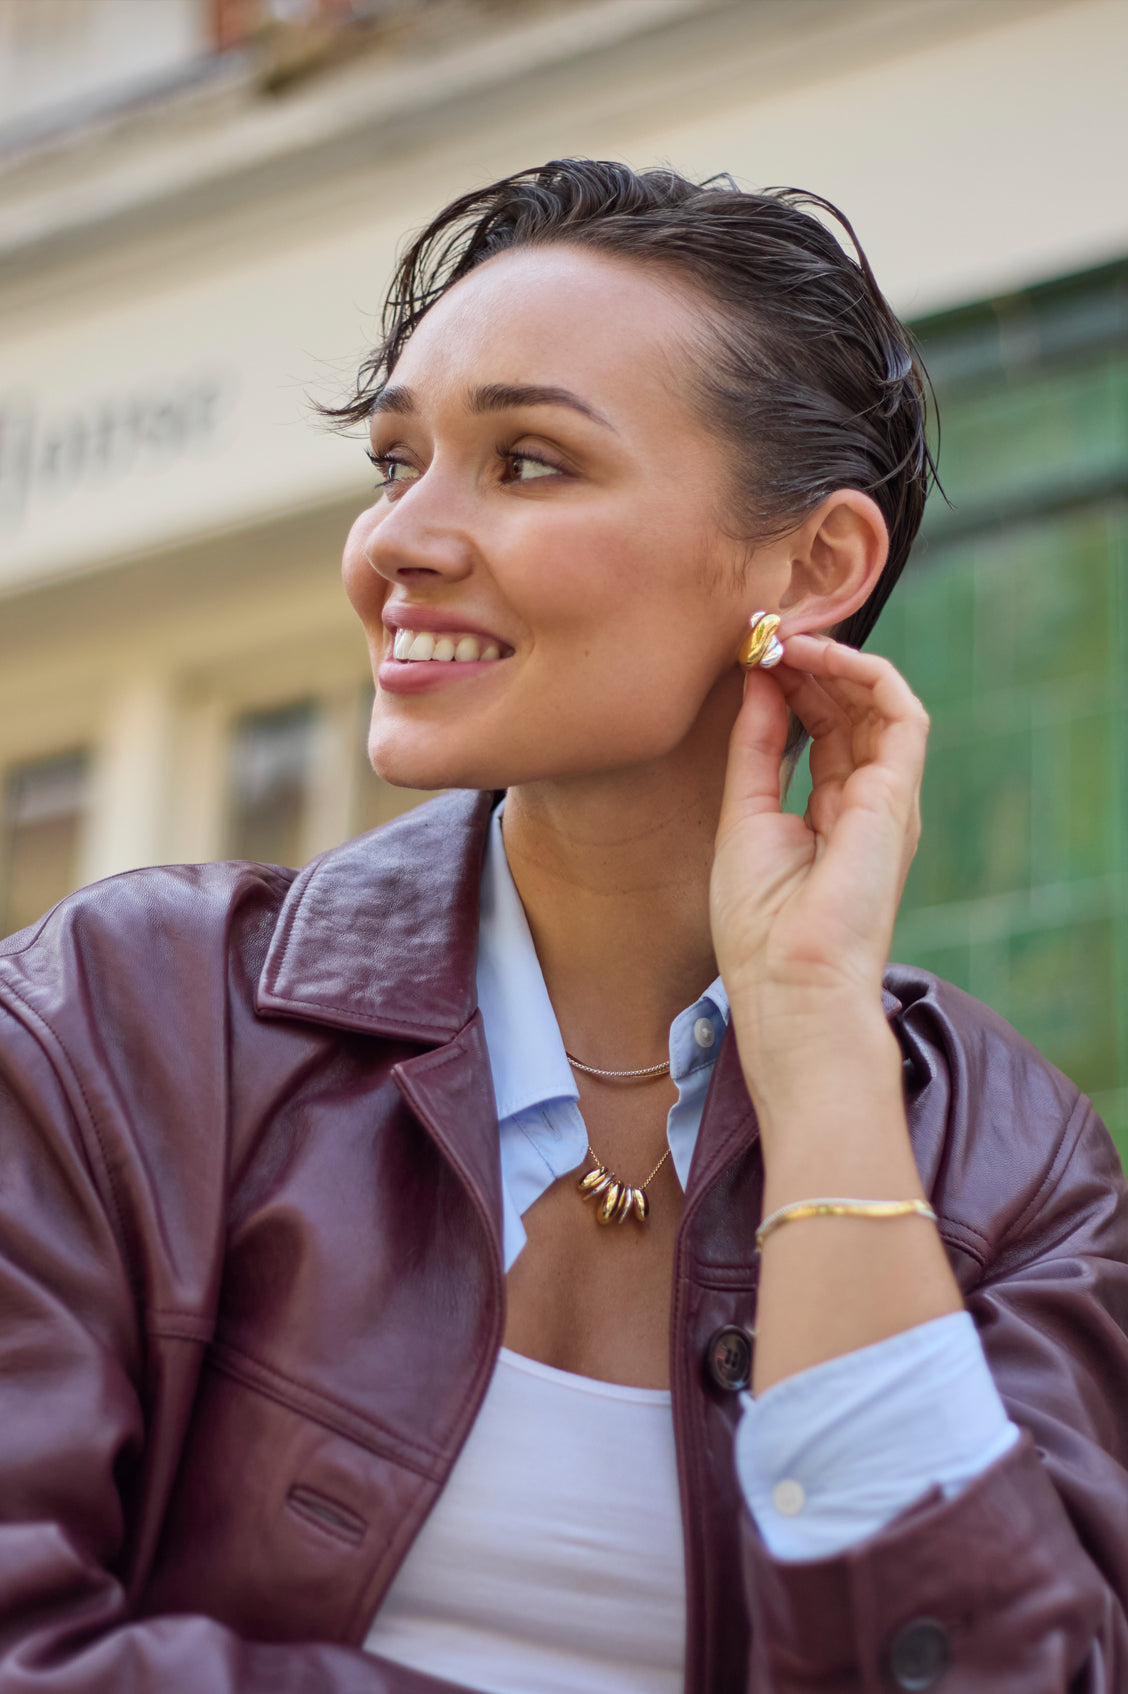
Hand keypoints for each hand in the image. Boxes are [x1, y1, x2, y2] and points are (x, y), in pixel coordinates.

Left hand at [710, 633, 928, 1052]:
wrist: (790, 981)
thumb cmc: (761, 925)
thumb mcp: (745, 815)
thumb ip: (757, 748)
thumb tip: (760, 684)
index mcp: (830, 817)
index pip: (823, 730)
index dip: (792, 685)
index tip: (751, 656)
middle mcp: (866, 804)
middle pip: (850, 710)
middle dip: (810, 664)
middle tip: (765, 632)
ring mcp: (887, 799)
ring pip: (878, 703)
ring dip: (834, 658)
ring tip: (784, 636)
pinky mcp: (897, 795)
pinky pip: (901, 711)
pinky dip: (864, 672)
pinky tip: (816, 655)